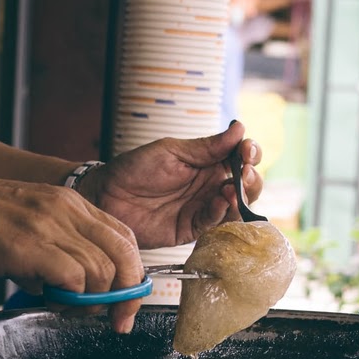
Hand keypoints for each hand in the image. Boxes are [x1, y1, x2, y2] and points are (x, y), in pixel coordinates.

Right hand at [0, 167, 144, 332]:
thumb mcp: (26, 223)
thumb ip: (52, 251)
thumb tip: (65, 289)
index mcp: (70, 203)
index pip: (124, 238)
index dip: (132, 274)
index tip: (125, 302)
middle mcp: (66, 210)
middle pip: (123, 256)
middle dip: (125, 296)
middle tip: (114, 319)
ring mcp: (48, 226)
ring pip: (101, 271)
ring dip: (92, 300)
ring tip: (67, 307)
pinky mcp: (28, 246)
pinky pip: (73, 278)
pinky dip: (70, 298)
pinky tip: (50, 299)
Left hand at [81, 122, 264, 248]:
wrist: (107, 196)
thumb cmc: (135, 168)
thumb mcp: (171, 151)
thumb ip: (206, 146)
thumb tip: (239, 128)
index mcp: (208, 162)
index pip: (241, 157)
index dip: (251, 153)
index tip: (248, 150)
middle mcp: (210, 185)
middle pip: (247, 185)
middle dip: (252, 179)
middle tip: (244, 173)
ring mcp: (203, 207)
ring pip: (237, 207)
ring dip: (241, 198)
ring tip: (231, 189)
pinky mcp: (193, 229)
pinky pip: (215, 223)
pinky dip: (221, 213)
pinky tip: (219, 202)